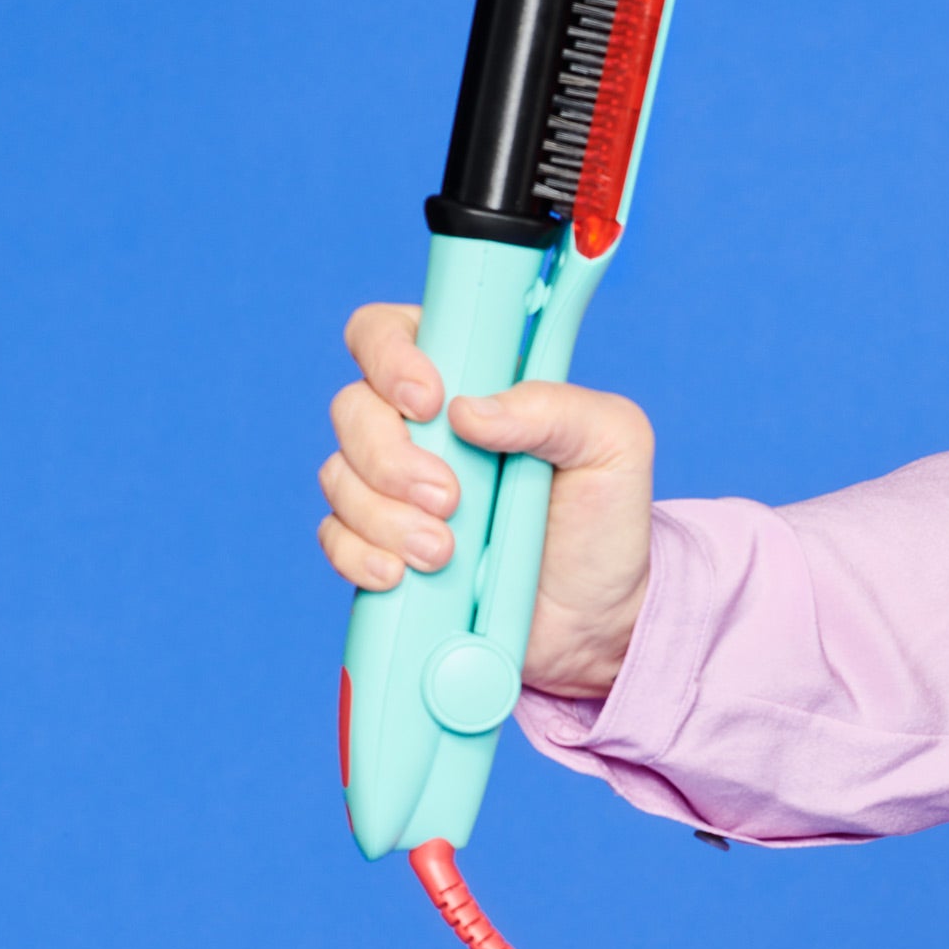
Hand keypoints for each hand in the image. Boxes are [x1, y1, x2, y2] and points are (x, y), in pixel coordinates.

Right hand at [318, 302, 654, 695]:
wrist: (597, 616)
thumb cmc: (606, 515)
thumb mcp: (614, 444)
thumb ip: (555, 409)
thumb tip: (470, 411)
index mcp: (469, 376)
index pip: (391, 333)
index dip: (391, 357)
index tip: (430, 403)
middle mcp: (420, 425)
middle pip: (353, 408)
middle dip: (390, 457)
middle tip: (451, 501)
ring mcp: (393, 486)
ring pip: (339, 476)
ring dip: (383, 516)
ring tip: (444, 553)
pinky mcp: (382, 544)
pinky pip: (335, 538)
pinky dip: (359, 556)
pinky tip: (400, 575)